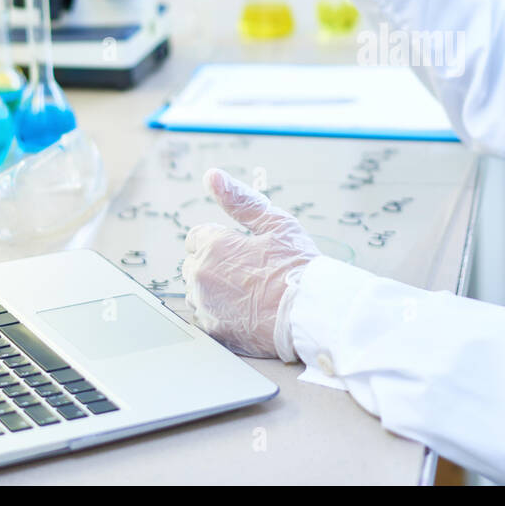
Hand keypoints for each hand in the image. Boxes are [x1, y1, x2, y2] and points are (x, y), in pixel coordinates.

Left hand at [182, 168, 318, 359]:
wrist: (311, 313)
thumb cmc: (298, 266)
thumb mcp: (276, 223)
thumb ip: (240, 199)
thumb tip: (212, 176)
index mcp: (213, 245)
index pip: (196, 237)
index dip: (220, 241)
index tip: (242, 250)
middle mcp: (201, 275)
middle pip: (193, 264)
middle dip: (214, 264)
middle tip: (250, 271)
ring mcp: (205, 305)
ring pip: (197, 291)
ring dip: (214, 289)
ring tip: (249, 293)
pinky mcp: (212, 330)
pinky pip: (205, 316)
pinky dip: (219, 313)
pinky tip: (245, 311)